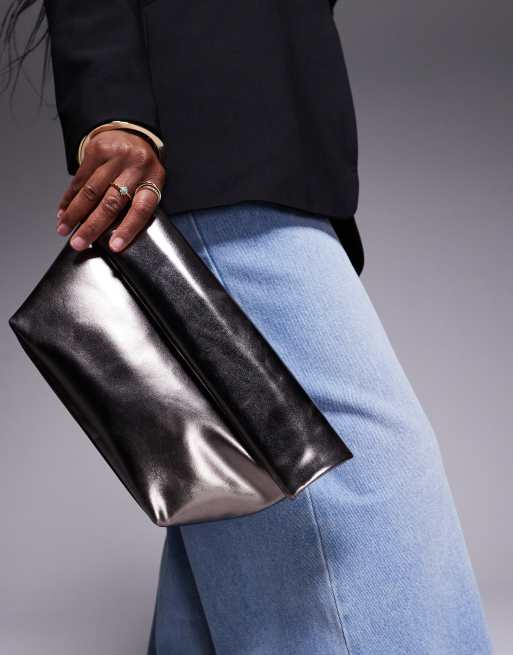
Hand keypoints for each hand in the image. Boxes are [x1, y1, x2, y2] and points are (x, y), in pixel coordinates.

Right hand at [56, 129, 165, 251]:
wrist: (134, 134)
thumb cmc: (142, 169)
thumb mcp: (149, 185)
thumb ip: (136, 205)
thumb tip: (114, 236)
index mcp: (153, 180)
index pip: (141, 209)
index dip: (127, 230)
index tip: (114, 247)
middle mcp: (135, 166)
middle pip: (111, 202)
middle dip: (92, 226)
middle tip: (78, 243)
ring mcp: (116, 156)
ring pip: (91, 191)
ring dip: (74, 214)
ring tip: (63, 229)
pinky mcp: (97, 149)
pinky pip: (79, 179)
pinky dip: (69, 198)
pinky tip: (62, 212)